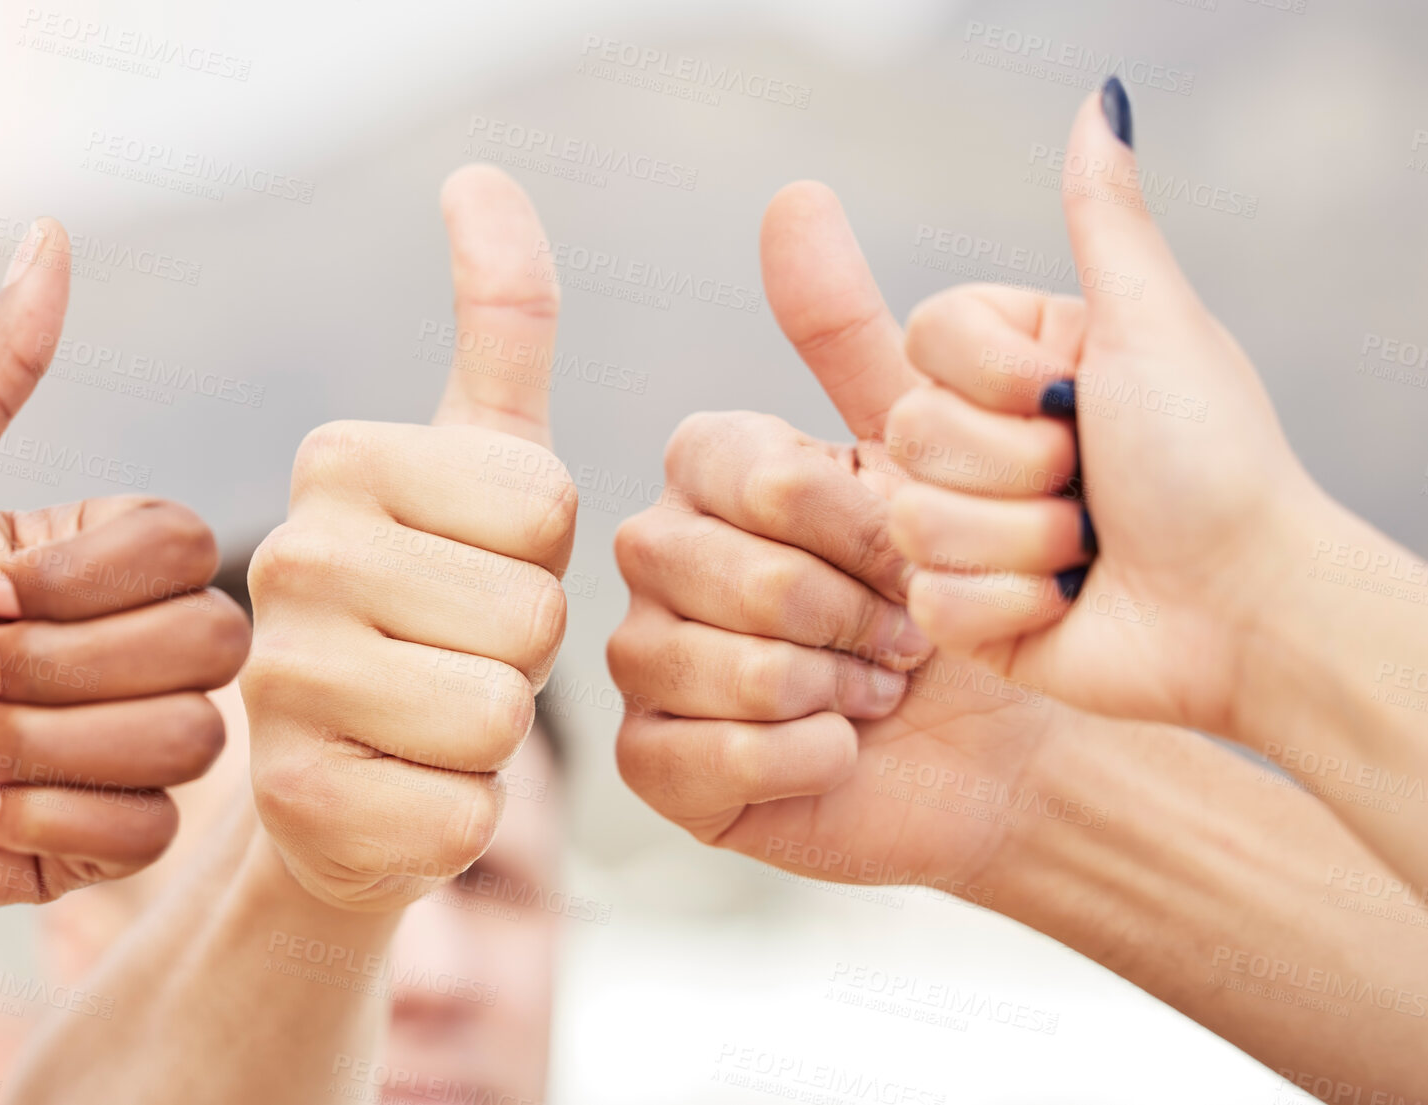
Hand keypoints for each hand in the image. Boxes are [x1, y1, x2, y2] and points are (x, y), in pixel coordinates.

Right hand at [241, 166, 575, 911]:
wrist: (348, 781)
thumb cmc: (438, 607)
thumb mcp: (479, 460)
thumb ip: (500, 319)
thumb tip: (480, 171)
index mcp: (339, 456)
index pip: (549, 506)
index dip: (543, 557)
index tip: (473, 567)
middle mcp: (289, 554)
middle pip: (532, 612)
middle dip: (521, 652)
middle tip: (449, 656)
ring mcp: (279, 684)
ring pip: (503, 714)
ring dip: (494, 736)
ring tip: (425, 722)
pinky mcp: (295, 804)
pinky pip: (466, 814)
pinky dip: (459, 816)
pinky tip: (399, 794)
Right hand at [609, 181, 1072, 895]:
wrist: (1028, 745)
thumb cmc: (983, 590)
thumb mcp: (930, 449)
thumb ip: (848, 330)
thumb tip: (792, 197)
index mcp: (710, 477)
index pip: (720, 460)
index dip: (832, 512)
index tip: (917, 547)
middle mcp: (661, 561)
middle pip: (686, 558)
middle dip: (828, 605)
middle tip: (908, 634)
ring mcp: (653, 665)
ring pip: (679, 658)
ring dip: (814, 681)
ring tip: (882, 691)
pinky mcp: (666, 769)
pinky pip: (684, 755)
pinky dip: (790, 755)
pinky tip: (846, 750)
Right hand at [884, 82, 1325, 736]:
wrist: (1241, 606)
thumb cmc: (1211, 465)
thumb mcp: (1152, 326)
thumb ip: (1103, 220)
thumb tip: (1100, 100)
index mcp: (1019, 365)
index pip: (925, 338)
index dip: (991, 375)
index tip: (1071, 397)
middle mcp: (981, 441)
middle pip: (913, 429)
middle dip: (1016, 465)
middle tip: (1090, 481)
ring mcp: (964, 526)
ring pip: (916, 518)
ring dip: (1021, 538)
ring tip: (1088, 547)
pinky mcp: (960, 609)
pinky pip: (933, 599)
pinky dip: (1010, 605)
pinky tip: (1064, 600)